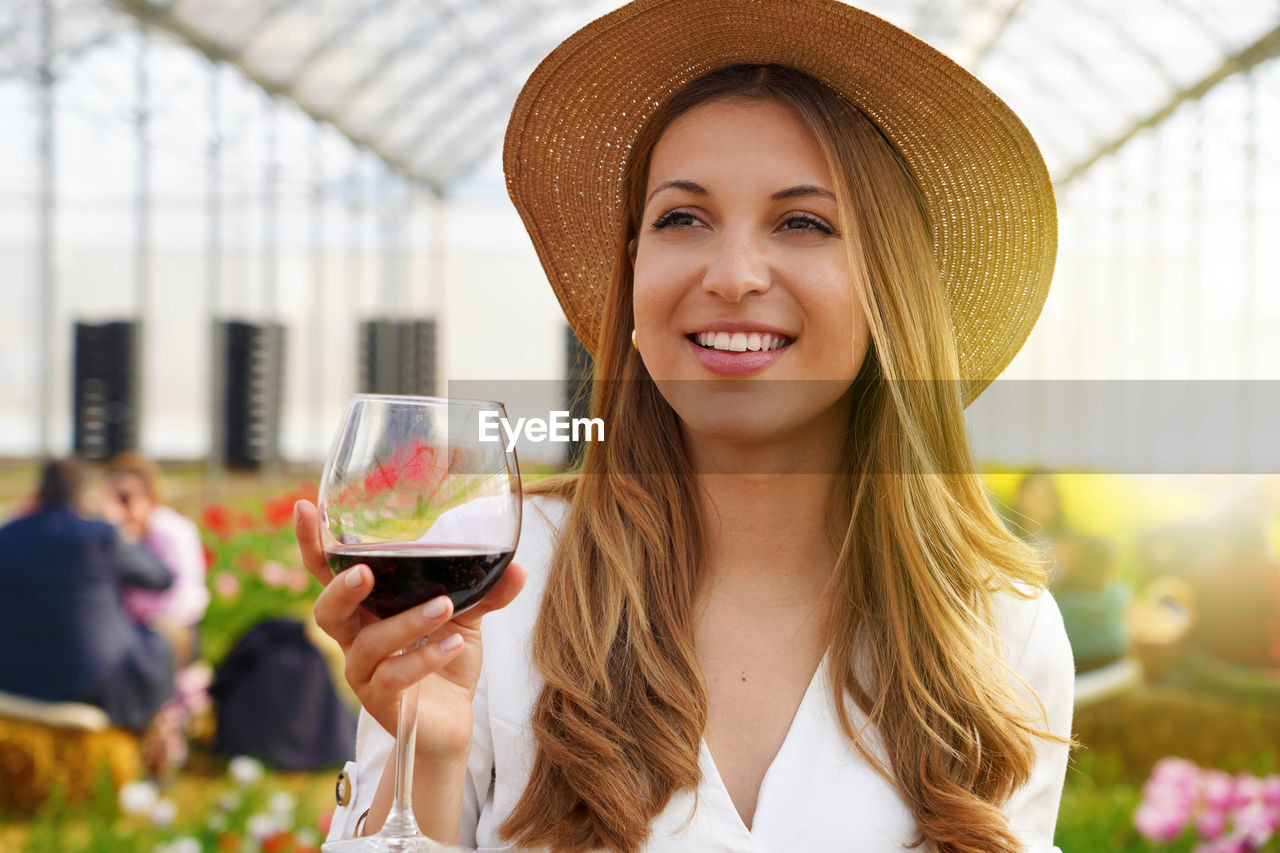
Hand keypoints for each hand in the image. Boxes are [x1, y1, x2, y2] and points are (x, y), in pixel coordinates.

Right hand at [295, 500, 525, 759]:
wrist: (452, 723)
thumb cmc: (445, 660)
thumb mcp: (465, 618)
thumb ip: (485, 591)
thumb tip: (517, 566)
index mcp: (367, 609)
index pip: (330, 574)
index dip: (312, 544)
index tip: (304, 508)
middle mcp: (356, 639)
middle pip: (326, 612)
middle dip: (340, 589)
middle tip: (365, 572)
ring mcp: (365, 674)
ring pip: (369, 645)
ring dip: (407, 622)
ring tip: (444, 606)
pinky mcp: (383, 703)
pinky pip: (394, 677)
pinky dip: (425, 657)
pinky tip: (454, 643)